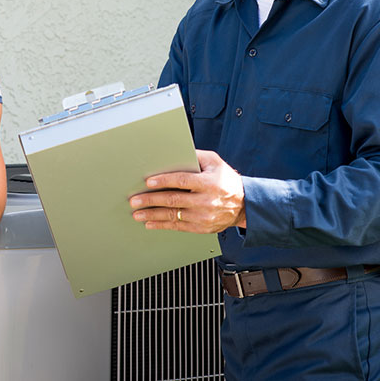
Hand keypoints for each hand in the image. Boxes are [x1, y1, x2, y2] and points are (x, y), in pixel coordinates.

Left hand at [129, 150, 245, 232]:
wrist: (244, 205)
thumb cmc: (227, 181)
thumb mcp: (215, 163)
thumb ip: (196, 156)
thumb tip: (176, 152)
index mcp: (209, 183)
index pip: (182, 181)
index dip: (164, 181)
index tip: (148, 182)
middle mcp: (206, 201)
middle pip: (174, 200)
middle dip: (151, 200)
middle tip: (135, 200)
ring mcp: (204, 217)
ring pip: (173, 216)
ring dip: (152, 215)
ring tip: (138, 213)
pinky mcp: (202, 228)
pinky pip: (179, 227)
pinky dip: (162, 225)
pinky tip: (150, 223)